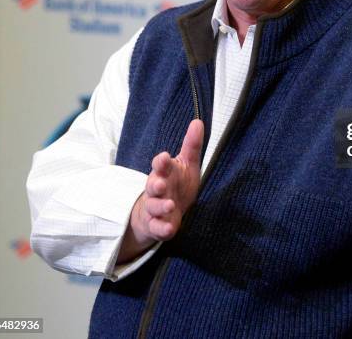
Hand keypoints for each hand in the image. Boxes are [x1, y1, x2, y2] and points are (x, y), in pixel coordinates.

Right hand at [117, 119, 203, 262]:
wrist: (163, 212)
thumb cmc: (177, 184)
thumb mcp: (186, 164)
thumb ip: (191, 145)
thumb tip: (198, 122)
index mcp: (164, 172)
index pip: (160, 165)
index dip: (161, 162)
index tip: (164, 157)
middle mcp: (157, 190)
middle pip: (152, 185)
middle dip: (156, 184)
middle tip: (161, 184)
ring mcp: (155, 208)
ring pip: (153, 207)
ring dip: (160, 206)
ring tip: (170, 205)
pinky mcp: (156, 226)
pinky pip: (157, 228)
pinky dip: (162, 229)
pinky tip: (169, 228)